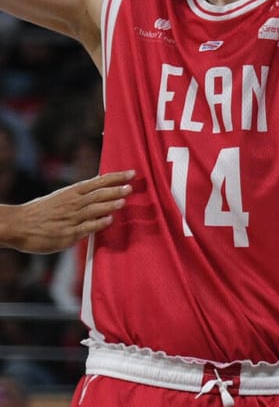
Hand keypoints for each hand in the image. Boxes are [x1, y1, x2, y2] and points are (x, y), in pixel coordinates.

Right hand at [0, 172, 134, 252]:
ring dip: (109, 205)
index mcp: (72, 192)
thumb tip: (103, 190)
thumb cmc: (41, 212)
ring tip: (123, 201)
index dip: (115, 177)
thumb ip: (81, 196)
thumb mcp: (61, 197)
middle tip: (131, 186)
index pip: (98, 182)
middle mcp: (73, 203)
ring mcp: (71, 218)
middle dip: (115, 190)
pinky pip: (85, 228)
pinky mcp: (68, 234)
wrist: (17, 225)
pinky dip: (98, 223)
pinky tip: (109, 220)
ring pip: (93, 210)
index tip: (132, 173)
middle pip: (97, 194)